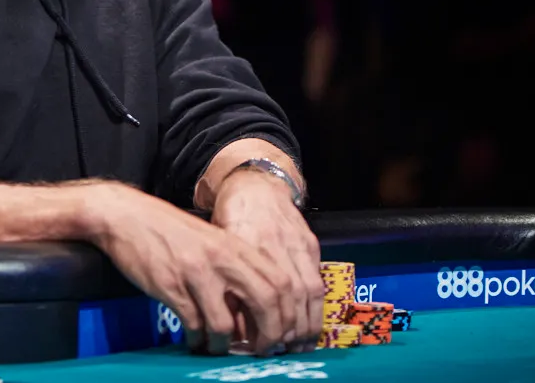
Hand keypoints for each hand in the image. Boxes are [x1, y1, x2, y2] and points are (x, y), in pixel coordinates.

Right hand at [86, 183, 302, 355]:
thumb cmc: (168, 232)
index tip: (279, 335)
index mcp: (234, 245)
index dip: (286, 315)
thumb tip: (254, 313)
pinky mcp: (170, 286)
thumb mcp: (210, 242)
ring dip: (223, 344)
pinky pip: (193, 324)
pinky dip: (197, 339)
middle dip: (268, 335)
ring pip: (225, 323)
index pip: (280, 283)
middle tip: (259, 350)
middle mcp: (221, 258)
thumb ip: (234, 269)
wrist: (126, 216)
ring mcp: (196, 272)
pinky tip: (193, 338)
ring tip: (216, 347)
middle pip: (266, 302)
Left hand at [211, 169, 323, 353]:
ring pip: (308, 291)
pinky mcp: (309, 244)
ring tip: (297, 346)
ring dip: (305, 324)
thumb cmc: (229, 217)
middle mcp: (273, 244)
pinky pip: (318, 281)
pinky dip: (316, 308)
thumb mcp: (217, 245)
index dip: (262, 323)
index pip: (259, 292)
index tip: (256, 344)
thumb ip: (225, 281)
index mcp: (246, 243)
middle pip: (288, 296)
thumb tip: (232, 326)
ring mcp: (295, 244)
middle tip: (278, 350)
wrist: (255, 183)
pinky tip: (309, 324)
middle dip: (286, 329)